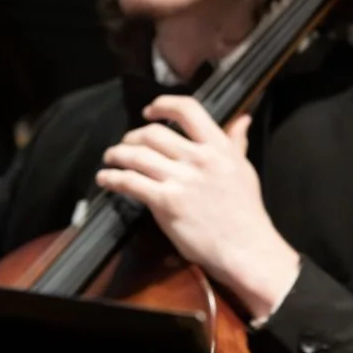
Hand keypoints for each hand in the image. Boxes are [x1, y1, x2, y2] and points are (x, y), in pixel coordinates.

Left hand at [95, 96, 301, 318]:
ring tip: (111, 159)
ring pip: (137, 155)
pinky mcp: (166, 202)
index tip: (150, 111)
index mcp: (219, 147)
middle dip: (132, 137)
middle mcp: (199, 158)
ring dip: (117, 155)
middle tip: (125, 144)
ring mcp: (181, 179)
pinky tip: (106, 179)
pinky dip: (113, 178)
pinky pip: (131, 182)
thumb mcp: (244, 169)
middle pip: (153, 133)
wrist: (245, 248)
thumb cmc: (246, 212)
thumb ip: (237, 143)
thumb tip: (241, 119)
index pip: (188, 110)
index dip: (163, 105)